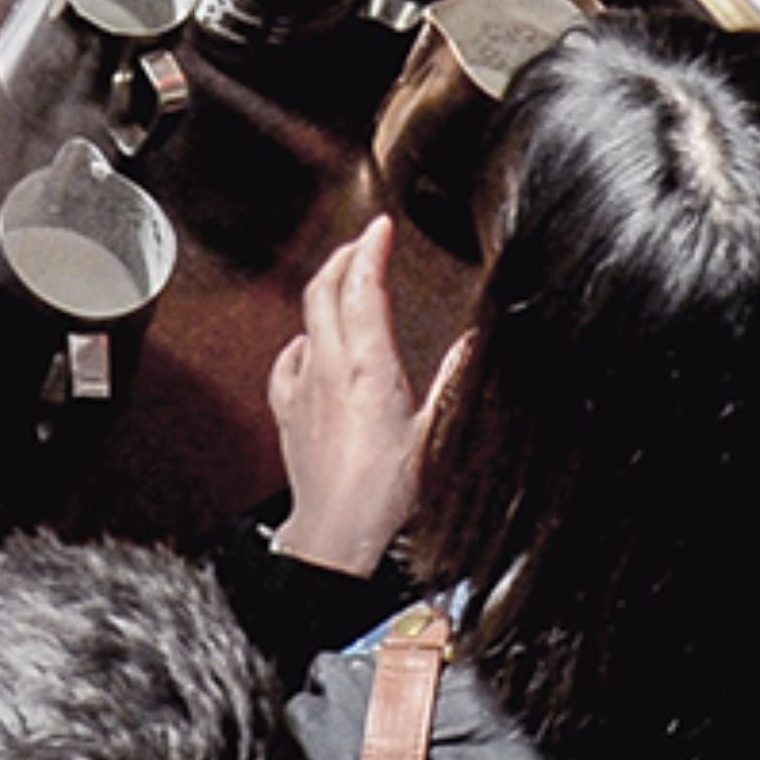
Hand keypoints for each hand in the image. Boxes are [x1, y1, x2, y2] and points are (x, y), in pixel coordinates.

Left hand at [265, 217, 450, 576]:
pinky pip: (287, 360)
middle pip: (324, 289)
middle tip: (363, 243)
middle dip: (344, 257)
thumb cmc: (383, 491)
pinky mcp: (287, 409)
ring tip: (343, 284)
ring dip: (325, 293)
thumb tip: (472, 345)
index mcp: (367, 365)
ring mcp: (303, 385)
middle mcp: (328, 366)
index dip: (371, 248)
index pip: (363, 287)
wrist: (335, 531)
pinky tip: (309, 344)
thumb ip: (454, 382)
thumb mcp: (434, 433)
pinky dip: (302, 340)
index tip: (382, 227)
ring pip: (306, 319)